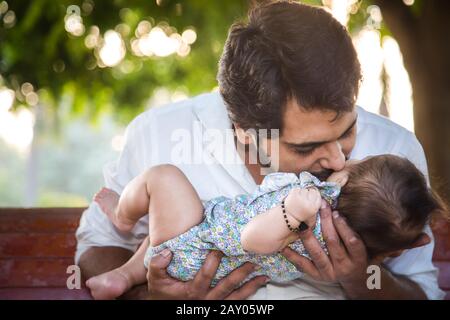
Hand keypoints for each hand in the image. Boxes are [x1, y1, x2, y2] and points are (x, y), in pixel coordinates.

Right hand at [147, 249, 268, 299]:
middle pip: (227, 286)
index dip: (212, 262)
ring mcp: (213, 306)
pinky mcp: (218, 309)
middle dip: (241, 273)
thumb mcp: (155, 278)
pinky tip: (258, 286)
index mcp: (192, 292)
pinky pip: (236, 304)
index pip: (205, 276)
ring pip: (235, 297)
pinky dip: (248, 295)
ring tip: (263, 276)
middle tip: (252, 261)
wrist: (164, 308)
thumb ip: (158, 264)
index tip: (219, 249)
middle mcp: (205, 300)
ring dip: (250, 286)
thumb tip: (167, 252)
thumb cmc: (161, 292)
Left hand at [281, 203, 368, 285]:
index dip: (343, 226)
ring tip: (301, 224)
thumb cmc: (353, 255)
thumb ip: (348, 230)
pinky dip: (293, 256)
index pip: (352, 241)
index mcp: (357, 258)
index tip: (334, 212)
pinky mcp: (317, 276)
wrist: (352, 278)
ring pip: (317, 253)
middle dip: (325, 223)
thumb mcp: (357, 246)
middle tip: (317, 208)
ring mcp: (330, 273)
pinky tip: (284, 246)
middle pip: (332, 242)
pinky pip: (303, 265)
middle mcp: (344, 266)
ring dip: (308, 237)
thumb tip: (332, 208)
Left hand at [285, 187, 320, 224]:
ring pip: (304, 190)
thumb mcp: (312, 212)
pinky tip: (294, 197)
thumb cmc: (302, 213)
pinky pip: (297, 189)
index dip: (314, 194)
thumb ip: (316, 203)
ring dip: (302, 192)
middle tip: (304, 198)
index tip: (310, 196)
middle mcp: (308, 203)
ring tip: (298, 199)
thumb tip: (317, 190)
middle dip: (308, 193)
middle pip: (312, 191)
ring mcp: (301, 199)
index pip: (318, 194)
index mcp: (314, 208)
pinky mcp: (294, 195)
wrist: (289, 216)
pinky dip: (296, 192)